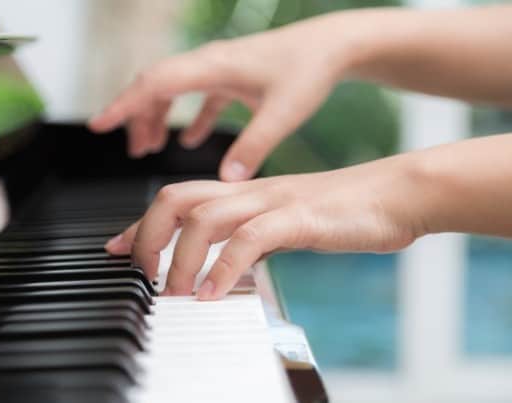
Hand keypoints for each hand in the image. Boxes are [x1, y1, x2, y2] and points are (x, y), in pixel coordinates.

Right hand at [88, 15, 360, 180]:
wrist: (335, 44)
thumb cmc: (311, 71)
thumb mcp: (282, 114)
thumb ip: (254, 147)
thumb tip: (226, 180)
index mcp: (214, 67)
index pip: (156, 82)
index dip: (124, 104)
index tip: (98, 125)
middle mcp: (210, 63)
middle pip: (157, 85)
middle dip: (137, 115)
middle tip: (132, 150)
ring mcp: (220, 68)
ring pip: (174, 89)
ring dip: (158, 116)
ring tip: (150, 148)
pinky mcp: (234, 76)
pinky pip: (199, 96)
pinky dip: (188, 118)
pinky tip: (188, 139)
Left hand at [105, 154, 425, 299]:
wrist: (396, 193)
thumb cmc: (345, 212)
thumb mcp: (287, 225)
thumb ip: (253, 240)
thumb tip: (226, 268)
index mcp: (246, 194)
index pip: (179, 200)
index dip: (141, 224)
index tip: (116, 249)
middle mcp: (252, 192)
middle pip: (177, 198)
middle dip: (146, 235)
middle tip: (139, 274)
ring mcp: (275, 201)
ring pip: (206, 217)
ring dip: (180, 258)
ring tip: (174, 293)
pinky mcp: (301, 217)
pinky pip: (251, 238)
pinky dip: (225, 267)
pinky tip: (215, 294)